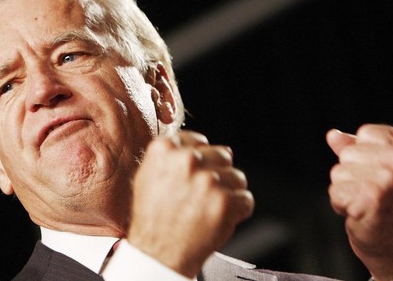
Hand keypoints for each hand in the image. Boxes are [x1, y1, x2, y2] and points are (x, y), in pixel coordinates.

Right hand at [127, 130, 253, 277]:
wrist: (158, 252)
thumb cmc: (152, 217)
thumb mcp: (147, 176)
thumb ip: (170, 156)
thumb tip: (199, 146)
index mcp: (165, 149)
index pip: (198, 140)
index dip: (202, 158)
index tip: (199, 170)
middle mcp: (187, 160)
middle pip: (222, 155)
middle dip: (218, 173)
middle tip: (205, 194)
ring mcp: (208, 180)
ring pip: (237, 177)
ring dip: (230, 192)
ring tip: (210, 208)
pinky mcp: (225, 201)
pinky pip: (246, 199)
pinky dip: (238, 211)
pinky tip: (219, 218)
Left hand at [327, 124, 392, 280]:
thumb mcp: (379, 170)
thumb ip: (358, 149)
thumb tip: (333, 135)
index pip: (367, 133)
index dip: (363, 155)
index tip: (377, 173)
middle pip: (349, 154)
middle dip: (353, 175)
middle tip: (374, 194)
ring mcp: (389, 178)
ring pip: (339, 173)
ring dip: (347, 191)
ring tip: (370, 204)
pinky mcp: (374, 196)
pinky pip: (336, 192)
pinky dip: (343, 205)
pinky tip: (363, 213)